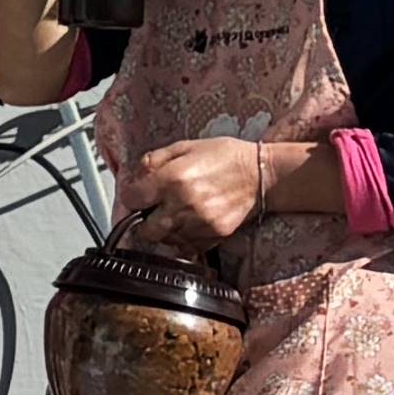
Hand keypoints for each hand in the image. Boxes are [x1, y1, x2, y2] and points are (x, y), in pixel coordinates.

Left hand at [116, 137, 276, 253]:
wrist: (262, 174)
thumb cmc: (225, 157)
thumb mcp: (185, 147)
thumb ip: (154, 160)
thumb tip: (135, 177)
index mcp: (172, 179)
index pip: (131, 199)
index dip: (131, 197)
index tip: (137, 195)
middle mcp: (183, 204)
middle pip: (144, 229)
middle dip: (144, 220)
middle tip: (153, 209)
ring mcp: (200, 223)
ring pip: (165, 240)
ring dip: (164, 230)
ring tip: (176, 213)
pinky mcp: (215, 235)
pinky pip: (187, 247)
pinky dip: (183, 239)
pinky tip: (190, 223)